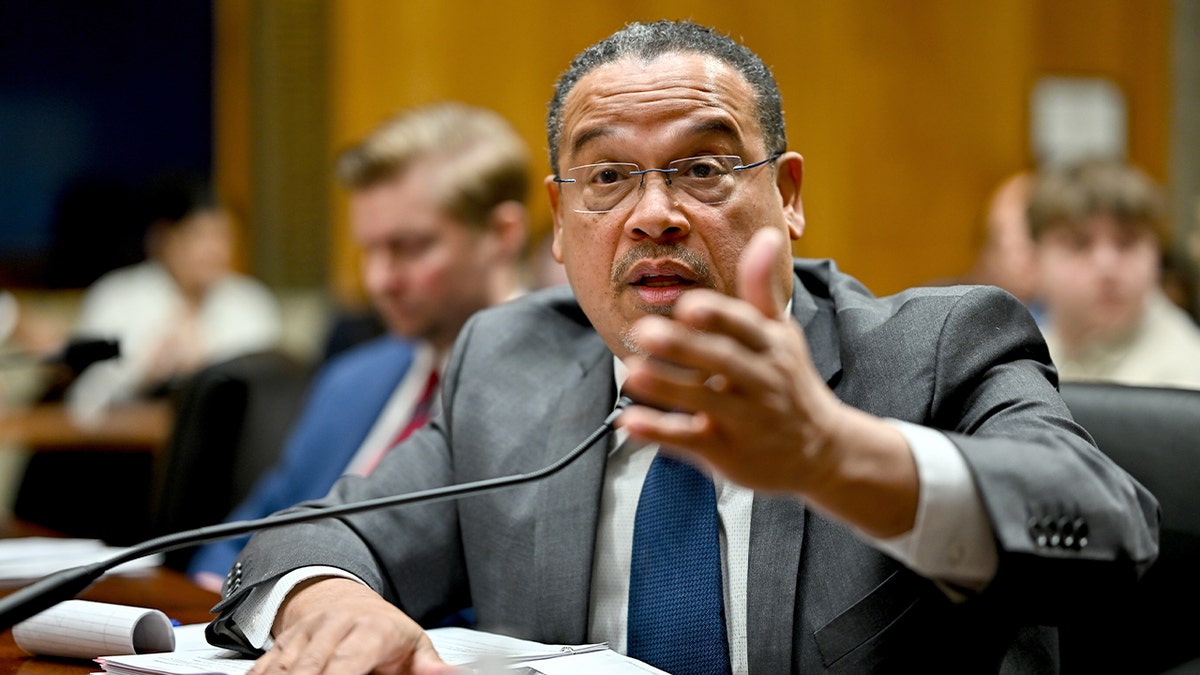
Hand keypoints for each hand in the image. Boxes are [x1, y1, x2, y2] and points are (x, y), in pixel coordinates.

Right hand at [249, 578, 461, 674]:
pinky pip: (263, 666)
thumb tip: (450, 674)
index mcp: (371, 630)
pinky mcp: (283, 641)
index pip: (347, 664)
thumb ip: (429, 667)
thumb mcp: (415, 647)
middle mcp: (334, 626)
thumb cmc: (387, 634)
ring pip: (283, 667)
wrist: (353, 602)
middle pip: (310, 669)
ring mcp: (305, 632)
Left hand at [618, 228, 917, 536]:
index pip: (745, 327)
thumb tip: (768, 234)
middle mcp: (761, 381)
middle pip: (722, 362)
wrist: (821, 451)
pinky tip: (629, 421)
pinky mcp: (727, 451)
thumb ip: (762, 288)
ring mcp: (744, 419)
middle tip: (644, 332)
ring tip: (631, 373)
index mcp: (771, 347)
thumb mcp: (782, 334)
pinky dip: (660, 433)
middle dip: (685, 347)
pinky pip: (690, 440)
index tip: (689, 305)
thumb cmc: (790, 382)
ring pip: (705, 401)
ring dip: (667, 388)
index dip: (718, 316)